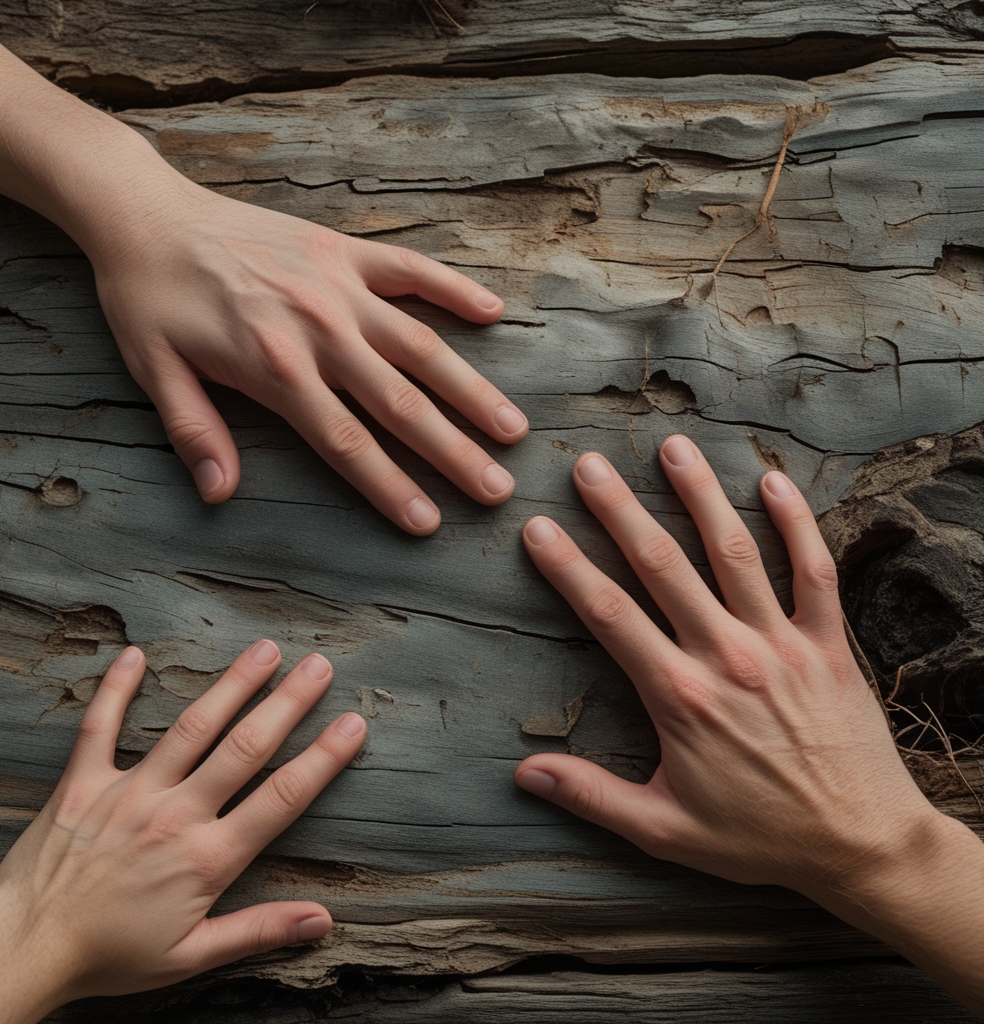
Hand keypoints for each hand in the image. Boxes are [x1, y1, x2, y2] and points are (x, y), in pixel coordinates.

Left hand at [0, 642, 365, 1020]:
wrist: (25, 949)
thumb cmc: (110, 955)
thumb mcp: (191, 956)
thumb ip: (259, 930)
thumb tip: (322, 920)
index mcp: (206, 857)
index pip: (281, 799)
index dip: (323, 759)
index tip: (354, 725)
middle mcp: (175, 815)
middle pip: (245, 748)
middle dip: (288, 704)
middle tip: (319, 667)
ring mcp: (129, 792)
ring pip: (191, 727)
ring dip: (232, 685)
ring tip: (265, 651)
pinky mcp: (83, 782)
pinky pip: (101, 726)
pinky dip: (116, 689)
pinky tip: (134, 655)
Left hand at [88, 178, 527, 531]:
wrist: (147, 214)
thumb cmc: (148, 299)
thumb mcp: (154, 371)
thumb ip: (194, 432)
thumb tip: (220, 494)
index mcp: (274, 367)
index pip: (346, 441)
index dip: (391, 486)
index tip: (429, 522)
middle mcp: (318, 329)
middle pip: (399, 403)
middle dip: (452, 452)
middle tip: (497, 490)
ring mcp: (338, 286)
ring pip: (420, 344)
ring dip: (470, 388)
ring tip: (511, 427)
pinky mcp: (344, 250)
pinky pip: (412, 269)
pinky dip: (453, 288)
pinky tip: (493, 311)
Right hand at [514, 437, 942, 895]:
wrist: (861, 846)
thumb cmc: (759, 838)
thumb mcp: (665, 830)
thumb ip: (592, 796)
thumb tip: (524, 774)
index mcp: (679, 696)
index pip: (609, 615)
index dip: (568, 568)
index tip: (539, 528)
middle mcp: (726, 656)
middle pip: (662, 567)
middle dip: (621, 511)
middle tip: (590, 466)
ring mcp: (781, 644)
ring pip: (734, 554)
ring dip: (700, 497)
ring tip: (673, 449)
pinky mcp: (829, 644)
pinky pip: (814, 572)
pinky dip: (797, 524)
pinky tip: (772, 482)